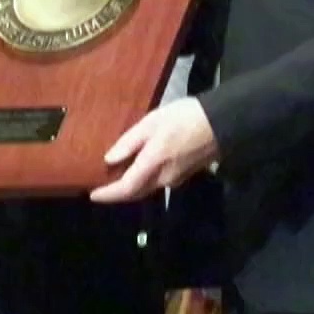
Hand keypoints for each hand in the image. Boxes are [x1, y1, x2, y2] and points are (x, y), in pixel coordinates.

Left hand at [90, 97, 218, 202]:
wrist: (221, 123)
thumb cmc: (184, 118)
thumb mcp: (151, 122)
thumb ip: (129, 142)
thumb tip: (109, 160)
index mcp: (153, 164)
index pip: (126, 188)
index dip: (108, 195)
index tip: (93, 195)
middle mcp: (163, 178)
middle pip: (136, 192)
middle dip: (118, 192)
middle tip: (102, 186)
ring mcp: (175, 179)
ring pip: (147, 187)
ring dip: (131, 185)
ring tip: (117, 174)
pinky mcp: (184, 174)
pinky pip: (158, 180)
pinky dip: (145, 178)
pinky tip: (140, 167)